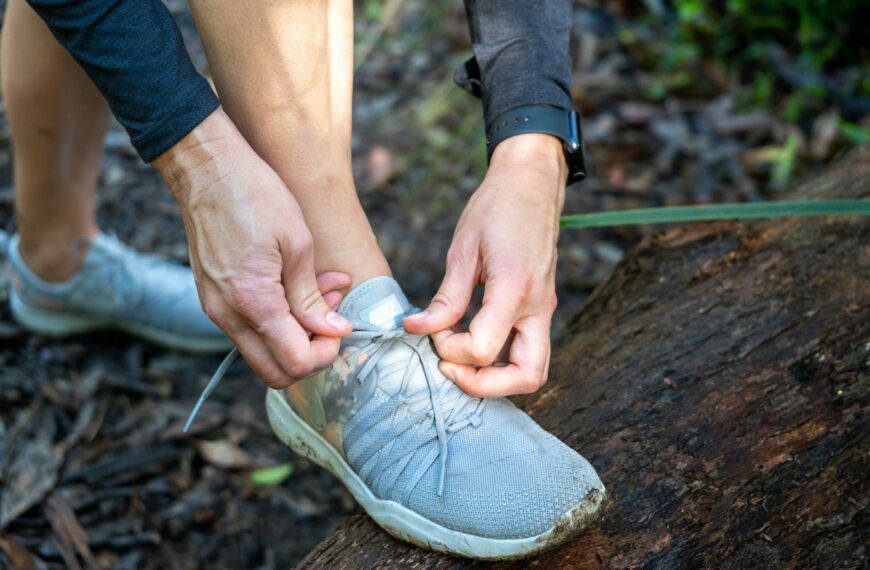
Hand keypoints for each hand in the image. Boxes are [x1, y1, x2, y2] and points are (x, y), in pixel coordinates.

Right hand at [153, 108, 351, 387]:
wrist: (207, 169)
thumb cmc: (255, 196)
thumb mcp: (297, 243)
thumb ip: (312, 297)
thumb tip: (335, 331)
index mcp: (253, 303)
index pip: (295, 363)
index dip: (326, 353)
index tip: (340, 325)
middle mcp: (228, 315)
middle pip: (275, 372)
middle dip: (310, 353)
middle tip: (331, 316)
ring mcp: (216, 309)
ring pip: (262, 352)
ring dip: (296, 333)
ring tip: (321, 290)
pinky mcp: (214, 298)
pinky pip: (249, 328)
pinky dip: (277, 319)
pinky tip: (297, 284)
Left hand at [404, 134, 565, 396]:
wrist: (532, 182)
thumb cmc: (496, 207)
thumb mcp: (463, 249)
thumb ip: (445, 297)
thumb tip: (415, 328)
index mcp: (514, 289)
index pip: (484, 349)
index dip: (450, 351)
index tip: (430, 332)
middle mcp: (536, 306)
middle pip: (527, 377)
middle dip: (485, 386)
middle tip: (450, 368)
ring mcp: (544, 308)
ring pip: (534, 369)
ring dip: (498, 379)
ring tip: (460, 360)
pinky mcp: (541, 306)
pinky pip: (528, 349)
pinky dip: (502, 358)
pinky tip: (471, 340)